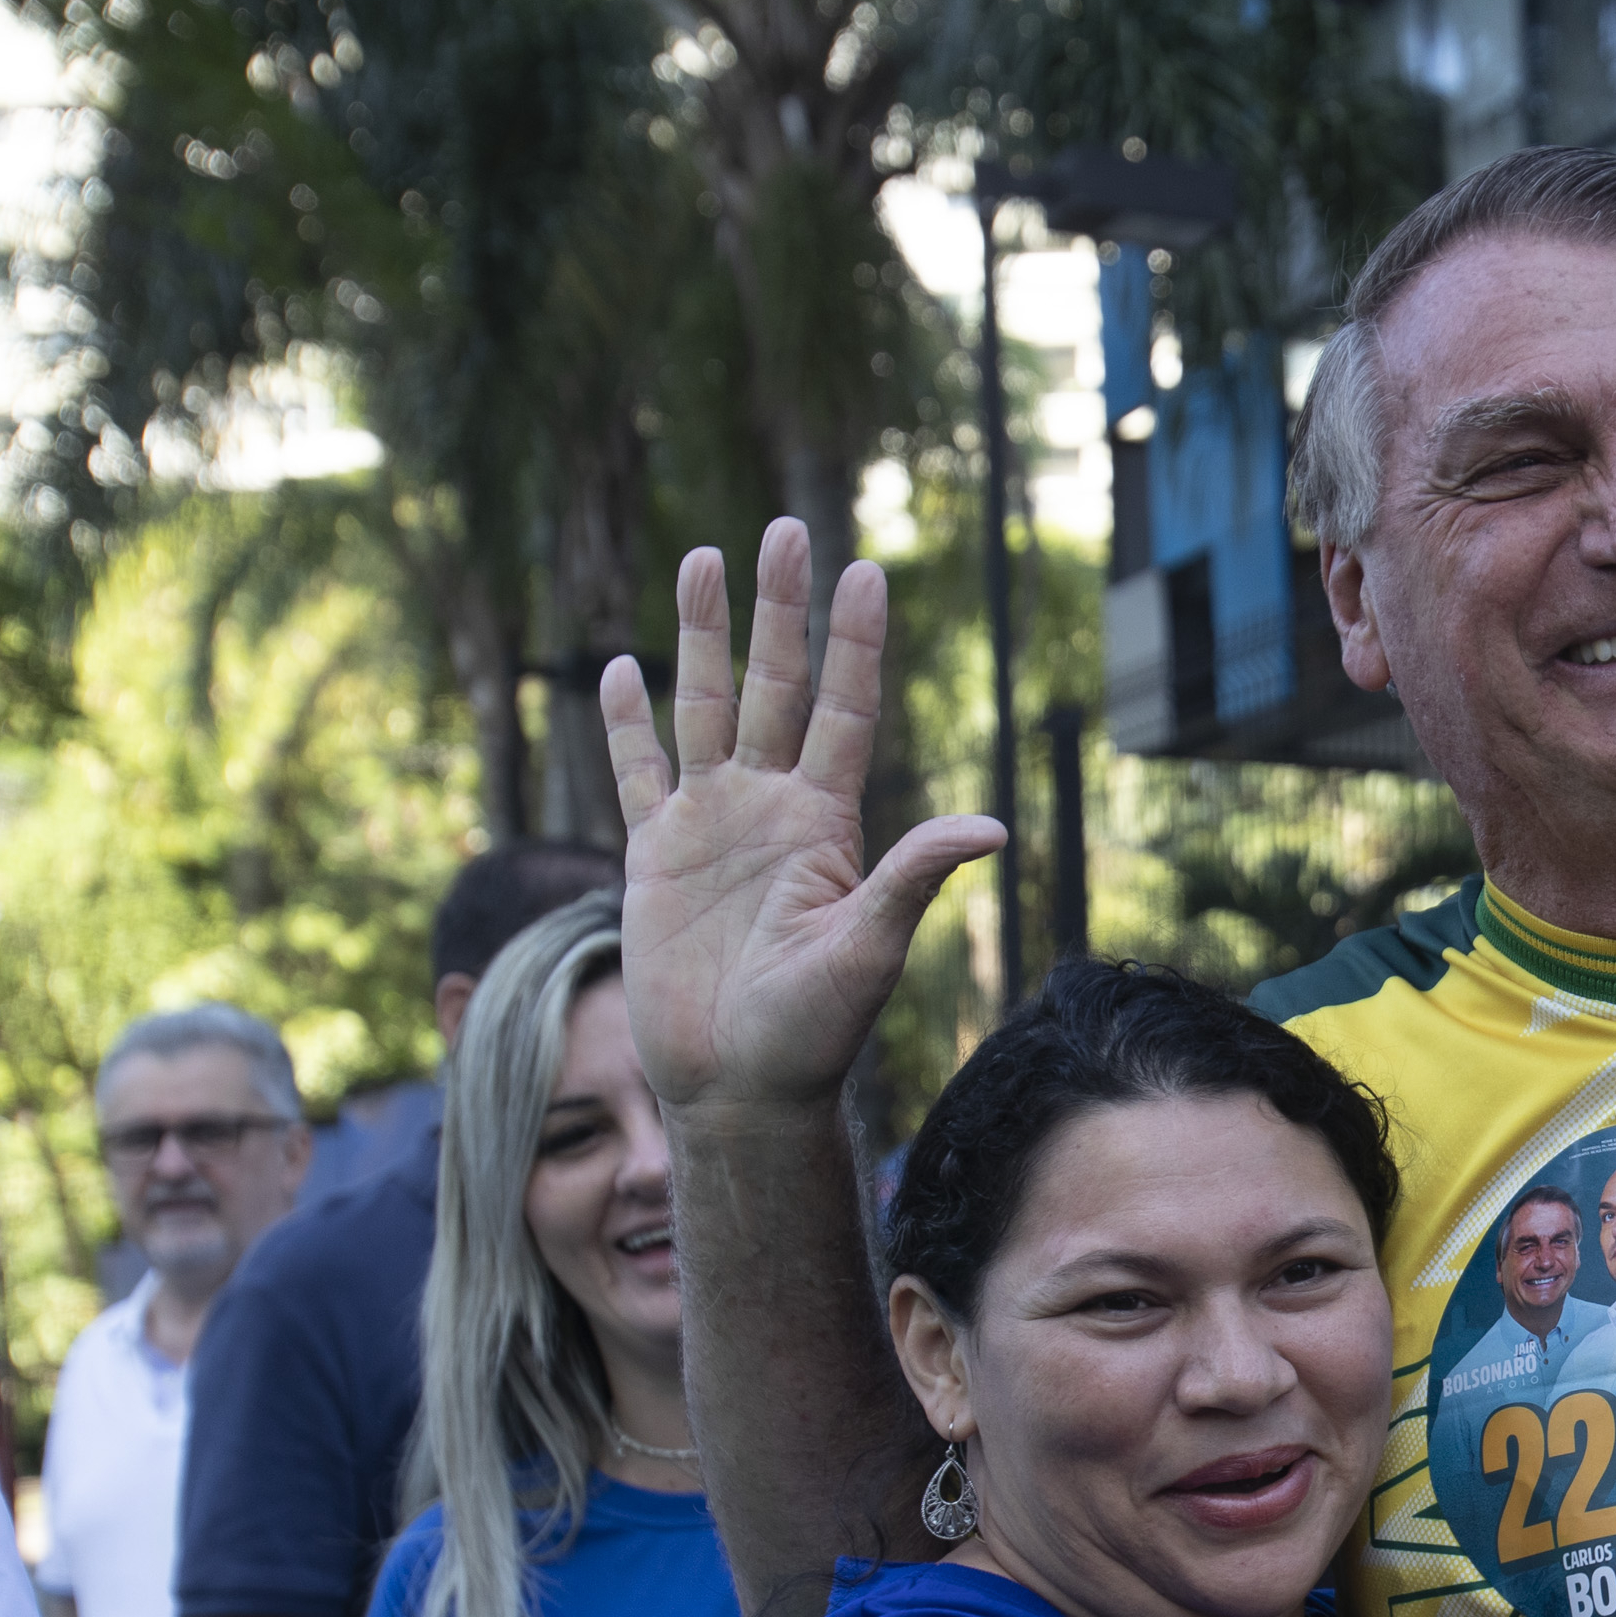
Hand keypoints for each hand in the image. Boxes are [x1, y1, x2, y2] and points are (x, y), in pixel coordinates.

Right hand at [597, 523, 1005, 1122]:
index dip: (853, 644)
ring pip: (705, 708)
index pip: (843, 711)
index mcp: (826, 823)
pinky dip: (627, 724)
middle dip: (781, 610)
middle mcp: (770, 809)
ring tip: (704, 558)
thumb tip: (992, 826)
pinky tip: (623, 666)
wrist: (739, 1087)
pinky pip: (637, 775)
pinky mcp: (653, 857)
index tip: (868, 570)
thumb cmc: (813, 1031)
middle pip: (775, 687)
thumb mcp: (870, 949)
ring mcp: (710, 827)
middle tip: (788, 529)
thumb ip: (914, 878)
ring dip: (704, 636)